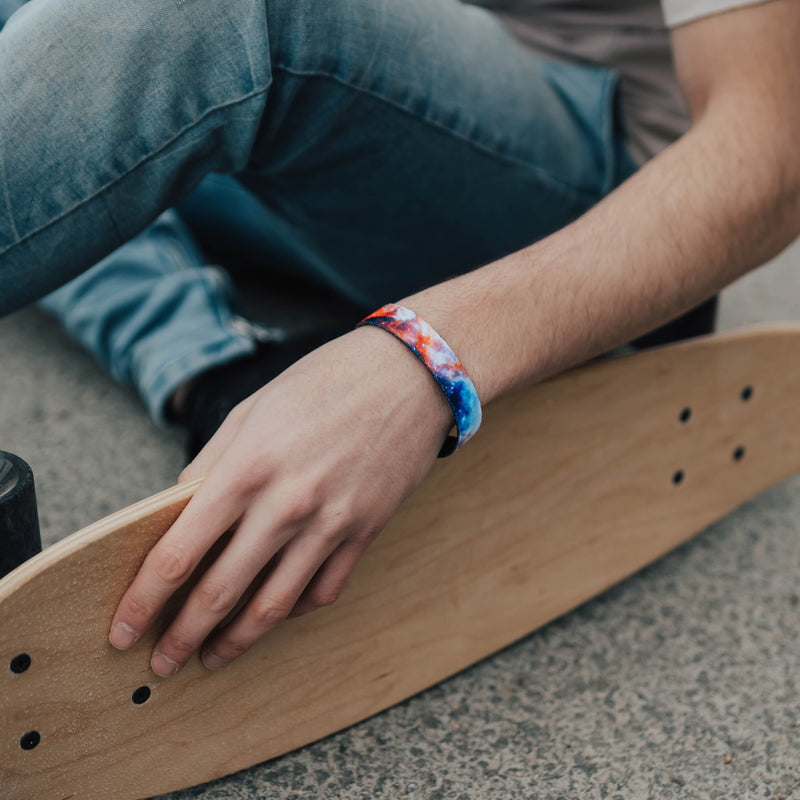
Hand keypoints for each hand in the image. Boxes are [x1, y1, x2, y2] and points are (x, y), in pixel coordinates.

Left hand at [108, 326, 452, 675]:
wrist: (408, 376)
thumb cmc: (323, 383)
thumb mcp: (251, 412)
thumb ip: (210, 465)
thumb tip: (178, 513)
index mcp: (246, 468)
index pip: (179, 554)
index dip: (144, 600)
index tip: (124, 628)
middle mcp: (286, 504)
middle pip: (219, 593)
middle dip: (181, 637)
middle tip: (163, 662)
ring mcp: (330, 523)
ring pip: (273, 607)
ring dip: (235, 641)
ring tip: (213, 657)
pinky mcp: (365, 532)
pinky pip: (322, 590)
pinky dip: (292, 611)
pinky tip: (274, 615)